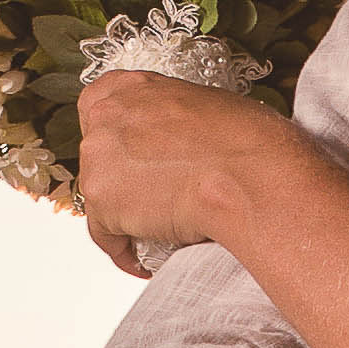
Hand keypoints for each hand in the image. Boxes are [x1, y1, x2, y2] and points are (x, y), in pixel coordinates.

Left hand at [73, 63, 282, 264]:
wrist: (249, 177)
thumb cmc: (248, 145)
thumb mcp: (210, 110)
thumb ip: (178, 123)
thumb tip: (187, 144)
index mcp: (136, 87)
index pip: (98, 107)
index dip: (116, 140)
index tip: (127, 159)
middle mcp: (109, 114)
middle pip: (98, 156)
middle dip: (122, 180)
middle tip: (153, 200)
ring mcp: (99, 156)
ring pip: (102, 197)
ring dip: (126, 216)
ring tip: (158, 233)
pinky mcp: (101, 199)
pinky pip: (106, 236)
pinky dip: (125, 251)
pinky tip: (146, 260)